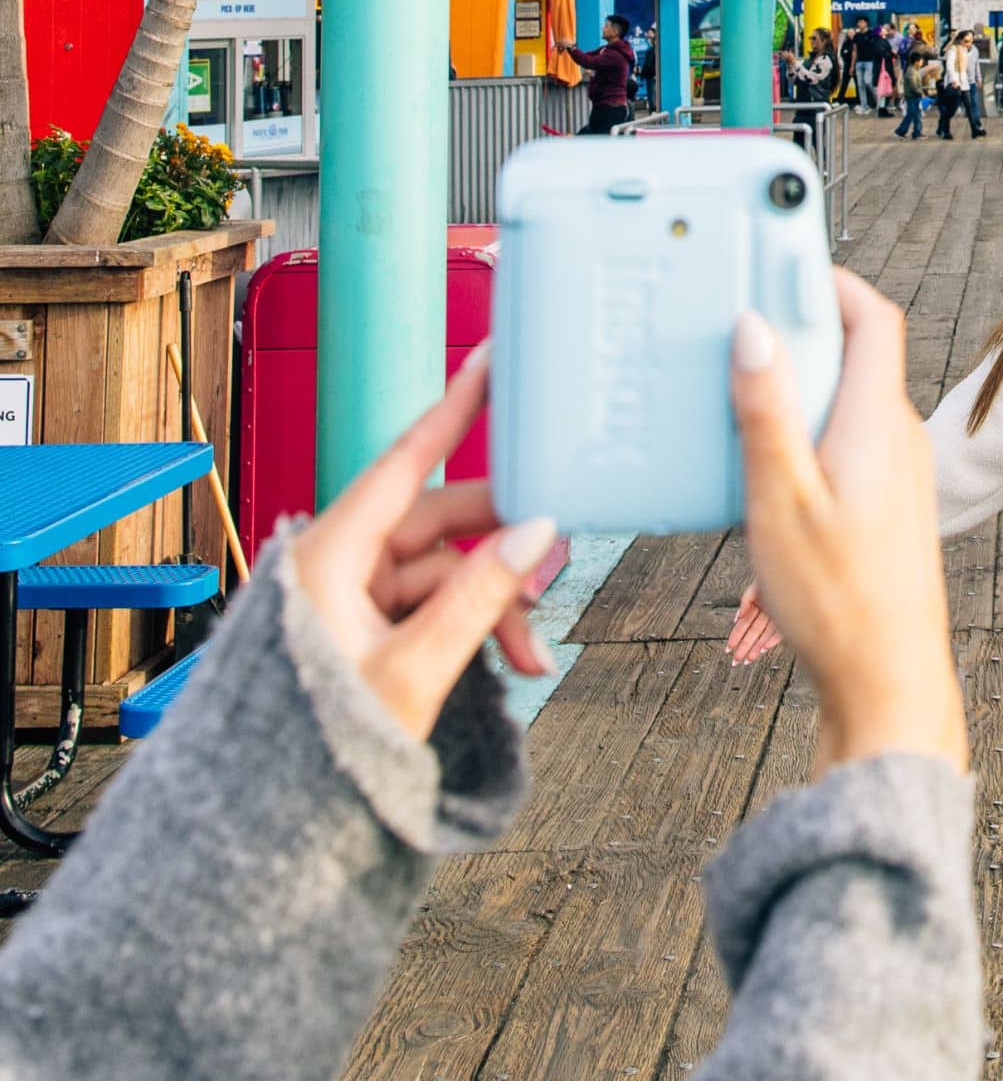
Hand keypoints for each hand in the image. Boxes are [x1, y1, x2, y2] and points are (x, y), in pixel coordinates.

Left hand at [288, 345, 557, 742]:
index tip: (489, 363)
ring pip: (448, 573)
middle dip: (503, 555)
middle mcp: (339, 566)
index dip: (453, 412)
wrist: (268, 819)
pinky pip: (436, 608)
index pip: (404, 464)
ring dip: (497, 609)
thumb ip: (479, 598)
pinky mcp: (367, 630)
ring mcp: (353, 599)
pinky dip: (476, 630)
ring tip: (534, 659)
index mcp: (330, 558)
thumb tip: (536, 534)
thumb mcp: (415, 670)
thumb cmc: (322, 744)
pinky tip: (511, 666)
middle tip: (555, 573)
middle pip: (440, 524)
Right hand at [728, 271, 966, 775]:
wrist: (887, 681)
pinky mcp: (886, 504)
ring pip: (845, 401)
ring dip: (794, 388)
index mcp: (880, 423)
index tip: (781, 256)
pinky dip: (803, 433)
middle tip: (736, 324)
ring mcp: (897, 472)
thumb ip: (766, 412)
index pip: (873, 316)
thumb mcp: (781, 500)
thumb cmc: (839, 602)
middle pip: (852, 354)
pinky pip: (843, 442)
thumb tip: (755, 329)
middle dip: (795, 331)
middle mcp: (899, 439)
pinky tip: (760, 464)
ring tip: (736, 395)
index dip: (830, 277)